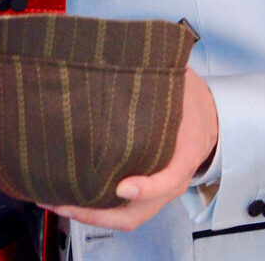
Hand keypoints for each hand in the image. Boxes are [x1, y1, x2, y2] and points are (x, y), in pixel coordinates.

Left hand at [48, 68, 218, 231]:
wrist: (208, 117)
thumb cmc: (188, 97)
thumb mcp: (180, 78)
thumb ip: (160, 69)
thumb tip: (130, 49)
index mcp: (185, 150)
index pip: (170, 178)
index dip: (148, 186)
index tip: (123, 184)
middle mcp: (171, 178)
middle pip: (139, 209)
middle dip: (98, 211)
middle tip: (65, 199)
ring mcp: (158, 190)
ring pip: (127, 216)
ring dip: (91, 214)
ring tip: (56, 200)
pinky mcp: (145, 191)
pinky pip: (122, 210)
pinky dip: (96, 209)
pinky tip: (70, 197)